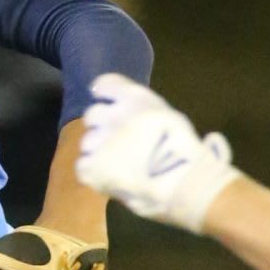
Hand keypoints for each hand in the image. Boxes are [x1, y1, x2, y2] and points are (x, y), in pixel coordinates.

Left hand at [76, 73, 236, 232]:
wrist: (182, 185)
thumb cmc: (185, 152)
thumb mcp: (170, 117)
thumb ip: (146, 112)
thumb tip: (135, 115)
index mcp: (134, 99)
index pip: (105, 85)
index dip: (103, 92)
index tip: (105, 100)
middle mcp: (112, 116)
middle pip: (92, 114)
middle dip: (101, 126)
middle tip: (115, 140)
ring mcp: (99, 142)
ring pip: (88, 142)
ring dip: (98, 150)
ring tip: (115, 163)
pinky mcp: (92, 168)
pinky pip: (83, 165)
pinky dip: (94, 171)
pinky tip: (109, 176)